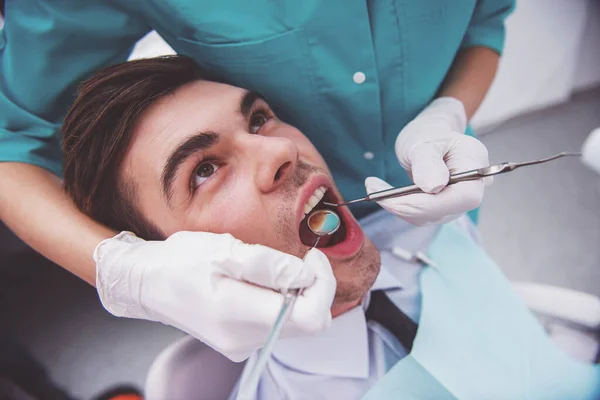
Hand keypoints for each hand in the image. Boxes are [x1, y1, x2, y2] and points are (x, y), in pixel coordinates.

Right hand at [94, 231, 335, 361]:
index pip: (310, 317)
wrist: (146, 283)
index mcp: (239, 313)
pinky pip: (277, 325)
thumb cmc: (180, 261)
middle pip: (309, 323)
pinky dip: (281, 303)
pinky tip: (260, 283)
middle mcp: (244, 339)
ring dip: (297, 294)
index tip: (313, 258)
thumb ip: (269, 264)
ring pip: (295, 324)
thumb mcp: (223, 250)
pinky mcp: (239, 343)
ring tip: (272, 269)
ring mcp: (241, 345)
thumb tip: (306, 275)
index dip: (323, 285)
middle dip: (315, 287)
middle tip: (301, 259)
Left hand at [365, 97, 491, 225]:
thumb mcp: (423, 141)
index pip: (461, 198)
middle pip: (442, 211)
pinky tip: (381, 192)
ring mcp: (454, 203)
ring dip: (396, 206)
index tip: (394, 199)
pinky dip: (397, 206)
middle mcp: (470, 190)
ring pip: (426, 217)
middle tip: (373, 191)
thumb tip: (434, 187)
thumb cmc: (428, 134)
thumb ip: (428, 162)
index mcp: (475, 167)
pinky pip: (417, 215)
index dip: (428, 204)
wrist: (427, 138)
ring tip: (373, 186)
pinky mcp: (439, 210)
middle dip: (405, 206)